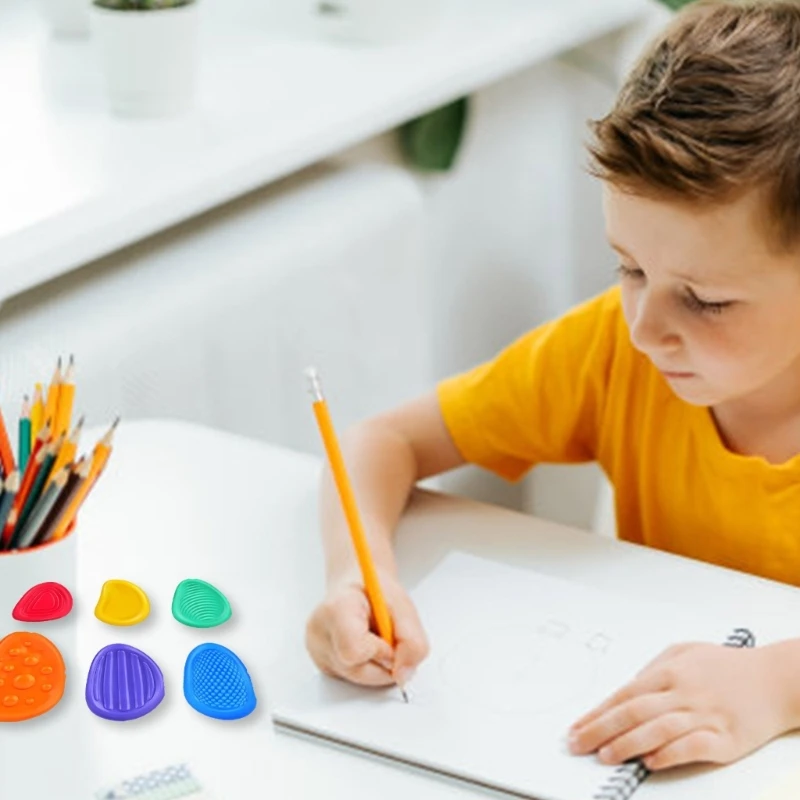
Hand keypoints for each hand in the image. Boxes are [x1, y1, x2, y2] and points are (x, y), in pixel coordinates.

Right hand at [305, 572, 428, 688]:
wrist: (358, 588)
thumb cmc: (377, 593)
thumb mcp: (405, 608)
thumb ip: (412, 642)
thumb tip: (403, 676)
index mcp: (337, 607)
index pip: (354, 651)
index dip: (380, 652)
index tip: (388, 639)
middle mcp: (319, 631)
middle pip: (356, 670)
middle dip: (382, 663)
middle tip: (386, 640)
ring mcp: (316, 649)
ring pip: (355, 678)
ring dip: (376, 667)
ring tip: (375, 642)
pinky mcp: (320, 662)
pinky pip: (350, 679)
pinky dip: (366, 668)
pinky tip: (365, 649)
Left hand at [567, 641, 794, 770]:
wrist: (776, 679)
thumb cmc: (728, 665)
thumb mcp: (684, 652)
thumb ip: (653, 668)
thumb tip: (626, 686)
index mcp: (670, 672)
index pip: (624, 694)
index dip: (597, 712)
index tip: (577, 726)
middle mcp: (683, 693)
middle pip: (633, 712)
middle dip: (600, 729)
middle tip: (577, 743)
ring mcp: (705, 716)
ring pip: (658, 730)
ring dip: (628, 744)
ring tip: (604, 755)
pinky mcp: (727, 739)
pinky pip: (693, 748)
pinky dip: (670, 755)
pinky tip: (651, 762)